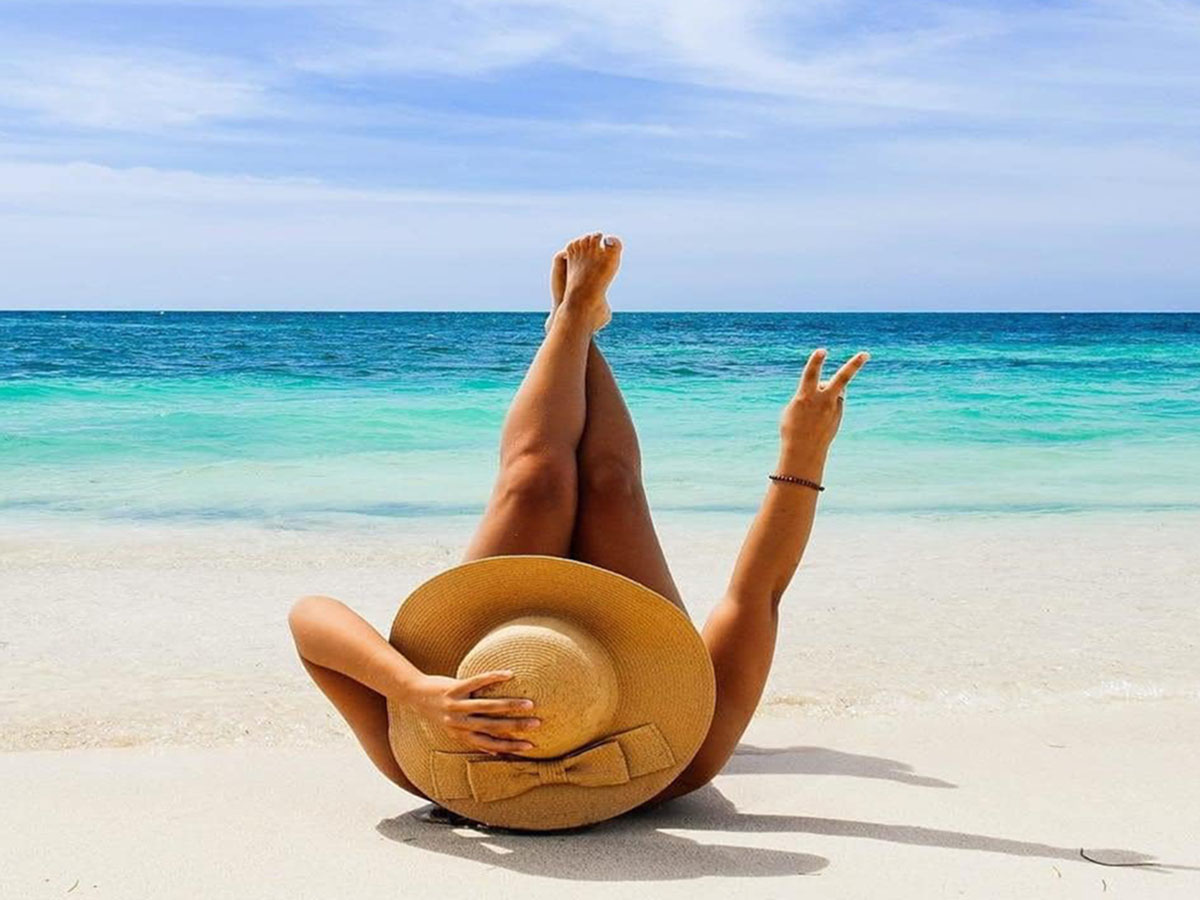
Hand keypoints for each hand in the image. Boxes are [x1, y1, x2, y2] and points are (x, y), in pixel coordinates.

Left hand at [406, 671, 539, 754]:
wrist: (414, 695)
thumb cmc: (437, 712)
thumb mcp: (453, 728)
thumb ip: (473, 736)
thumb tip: (496, 751)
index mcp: (461, 735)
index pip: (490, 744)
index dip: (510, 746)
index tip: (530, 745)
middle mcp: (459, 723)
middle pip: (492, 726)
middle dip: (516, 727)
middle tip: (536, 724)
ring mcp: (456, 706)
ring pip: (487, 707)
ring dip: (510, 705)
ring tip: (528, 703)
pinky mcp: (454, 688)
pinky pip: (476, 682)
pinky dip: (493, 677)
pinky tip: (509, 674)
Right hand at [778, 348, 868, 473]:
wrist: (803, 452)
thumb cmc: (792, 428)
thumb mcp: (794, 408)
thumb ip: (808, 393)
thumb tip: (826, 387)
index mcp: (805, 397)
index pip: (811, 375)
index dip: (816, 361)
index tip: (822, 351)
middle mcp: (823, 401)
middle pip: (841, 379)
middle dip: (854, 365)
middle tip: (866, 354)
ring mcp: (833, 408)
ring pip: (835, 389)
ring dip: (827, 391)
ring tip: (816, 408)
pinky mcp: (838, 415)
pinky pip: (834, 402)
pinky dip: (828, 404)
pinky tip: (819, 417)